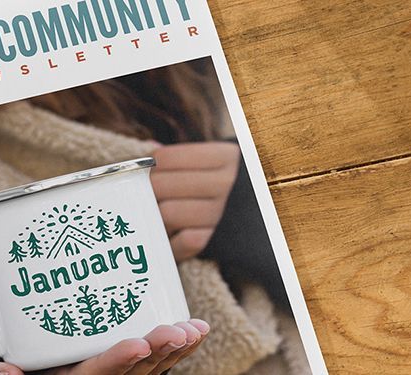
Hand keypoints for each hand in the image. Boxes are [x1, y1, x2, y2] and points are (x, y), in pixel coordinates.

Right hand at [0, 319, 209, 374]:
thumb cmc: (6, 373)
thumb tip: (5, 370)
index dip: (119, 360)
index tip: (139, 342)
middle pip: (132, 374)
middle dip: (159, 353)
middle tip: (178, 331)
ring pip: (150, 371)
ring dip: (175, 351)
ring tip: (195, 329)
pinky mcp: (123, 368)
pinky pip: (154, 365)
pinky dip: (176, 349)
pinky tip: (194, 330)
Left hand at [149, 142, 239, 259]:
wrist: (264, 211)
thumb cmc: (226, 183)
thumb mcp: (213, 161)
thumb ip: (180, 156)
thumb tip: (146, 148)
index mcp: (223, 156)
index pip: (165, 158)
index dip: (149, 166)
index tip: (149, 171)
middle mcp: (226, 183)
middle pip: (159, 186)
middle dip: (146, 192)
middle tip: (146, 196)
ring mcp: (222, 213)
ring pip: (165, 214)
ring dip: (155, 218)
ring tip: (157, 216)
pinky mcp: (219, 240)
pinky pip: (182, 241)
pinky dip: (171, 242)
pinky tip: (171, 237)